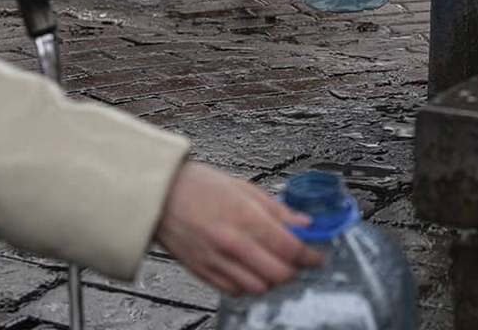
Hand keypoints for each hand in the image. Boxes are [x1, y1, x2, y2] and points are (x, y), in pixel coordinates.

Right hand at [154, 163, 319, 296]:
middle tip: (299, 261)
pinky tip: (251, 270)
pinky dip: (249, 285)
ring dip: (272, 279)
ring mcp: (216, 261)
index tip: (318, 255)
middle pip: (278, 274)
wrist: (159, 195)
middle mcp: (232, 244)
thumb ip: (277, 209)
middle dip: (294, 270)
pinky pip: (234, 290)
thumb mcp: (244, 187)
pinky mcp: (203, 273)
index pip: (290, 248)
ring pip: (259, 287)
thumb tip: (304, 223)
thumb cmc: (198, 185)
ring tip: (275, 265)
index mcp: (245, 218)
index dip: (310, 255)